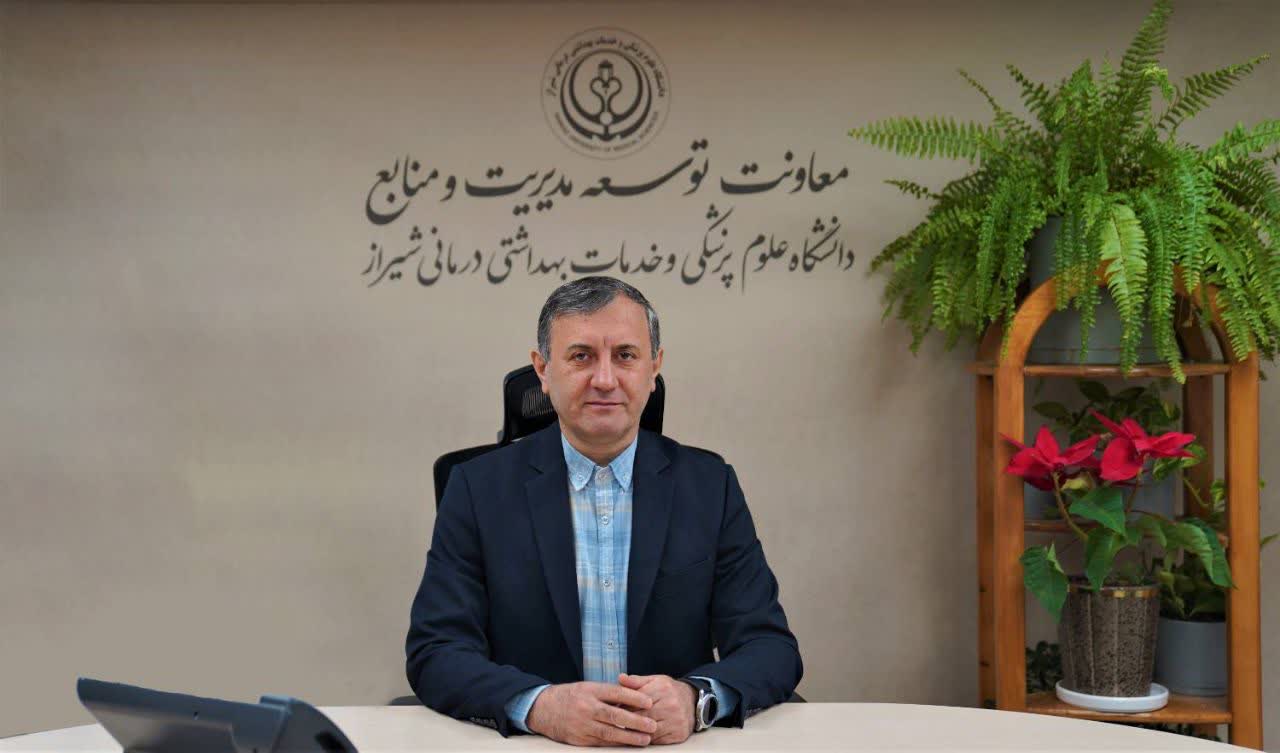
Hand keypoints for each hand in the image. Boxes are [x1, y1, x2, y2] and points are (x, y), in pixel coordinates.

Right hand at [526, 681, 657, 746]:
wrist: (544, 709)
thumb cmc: (572, 696)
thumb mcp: (589, 687)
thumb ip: (609, 692)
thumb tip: (635, 696)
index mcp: (590, 690)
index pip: (615, 693)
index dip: (634, 698)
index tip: (649, 702)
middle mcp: (586, 707)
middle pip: (614, 715)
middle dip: (635, 721)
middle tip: (652, 725)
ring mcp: (582, 724)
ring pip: (609, 732)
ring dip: (629, 737)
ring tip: (645, 739)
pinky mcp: (579, 739)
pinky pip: (601, 742)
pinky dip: (616, 743)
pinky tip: (628, 744)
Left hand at [617, 674, 696, 745]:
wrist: (692, 701)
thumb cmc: (669, 690)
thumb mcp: (654, 680)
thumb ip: (636, 681)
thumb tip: (621, 678)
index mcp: (662, 689)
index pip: (636, 701)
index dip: (623, 706)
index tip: (615, 710)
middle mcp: (671, 704)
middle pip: (642, 717)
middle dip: (628, 720)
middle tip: (619, 722)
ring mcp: (676, 720)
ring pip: (649, 731)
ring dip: (637, 732)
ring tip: (629, 729)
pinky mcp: (679, 734)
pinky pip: (658, 740)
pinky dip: (648, 739)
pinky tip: (643, 735)